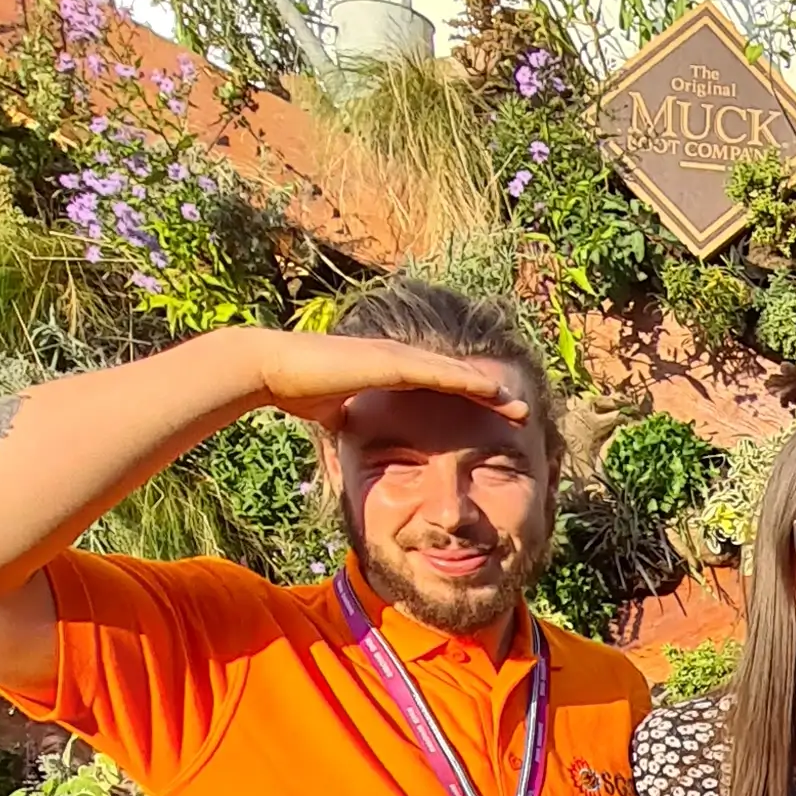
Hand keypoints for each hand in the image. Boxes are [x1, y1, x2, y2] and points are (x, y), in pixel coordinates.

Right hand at [241, 331, 529, 432]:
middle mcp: (399, 359)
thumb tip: (350, 438)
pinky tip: (494, 392)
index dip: (469, 401)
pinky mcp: (391, 362)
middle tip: (523, 410)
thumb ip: (349, 422)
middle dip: (492, 394)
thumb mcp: (335, 414)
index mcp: (388, 372)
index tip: (496, 418)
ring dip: (491, 389)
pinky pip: (439, 374)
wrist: (272, 368)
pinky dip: (468, 382)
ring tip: (521, 405)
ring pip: (456, 373)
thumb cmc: (296, 387)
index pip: (439, 388)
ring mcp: (397, 357)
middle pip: (457, 378)